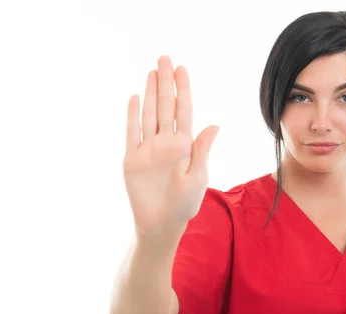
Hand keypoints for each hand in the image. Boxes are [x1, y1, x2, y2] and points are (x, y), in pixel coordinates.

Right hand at [123, 55, 218, 236]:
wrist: (161, 224)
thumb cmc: (185, 204)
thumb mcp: (198, 177)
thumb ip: (202, 150)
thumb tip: (213, 125)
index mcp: (184, 145)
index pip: (184, 111)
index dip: (183, 90)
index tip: (182, 69)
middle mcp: (166, 143)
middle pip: (165, 106)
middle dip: (165, 83)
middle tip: (164, 58)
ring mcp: (148, 149)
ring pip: (149, 114)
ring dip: (150, 93)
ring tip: (151, 72)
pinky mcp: (132, 159)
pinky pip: (132, 132)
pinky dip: (133, 116)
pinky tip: (135, 98)